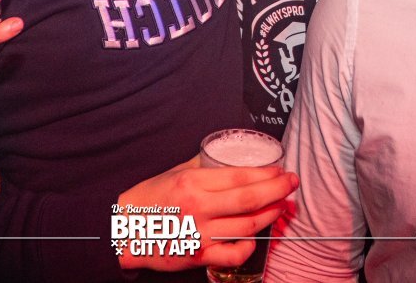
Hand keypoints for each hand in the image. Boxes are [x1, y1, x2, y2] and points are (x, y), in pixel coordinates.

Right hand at [115, 157, 297, 271]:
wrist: (123, 230)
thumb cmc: (148, 199)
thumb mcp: (173, 173)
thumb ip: (202, 167)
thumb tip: (229, 159)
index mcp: (192, 182)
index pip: (240, 177)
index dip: (266, 174)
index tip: (280, 170)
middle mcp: (198, 208)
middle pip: (250, 200)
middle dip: (277, 190)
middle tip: (292, 183)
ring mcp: (200, 234)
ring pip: (247, 226)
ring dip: (270, 215)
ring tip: (281, 205)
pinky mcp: (199, 256)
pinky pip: (233, 254)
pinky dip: (249, 247)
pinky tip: (256, 238)